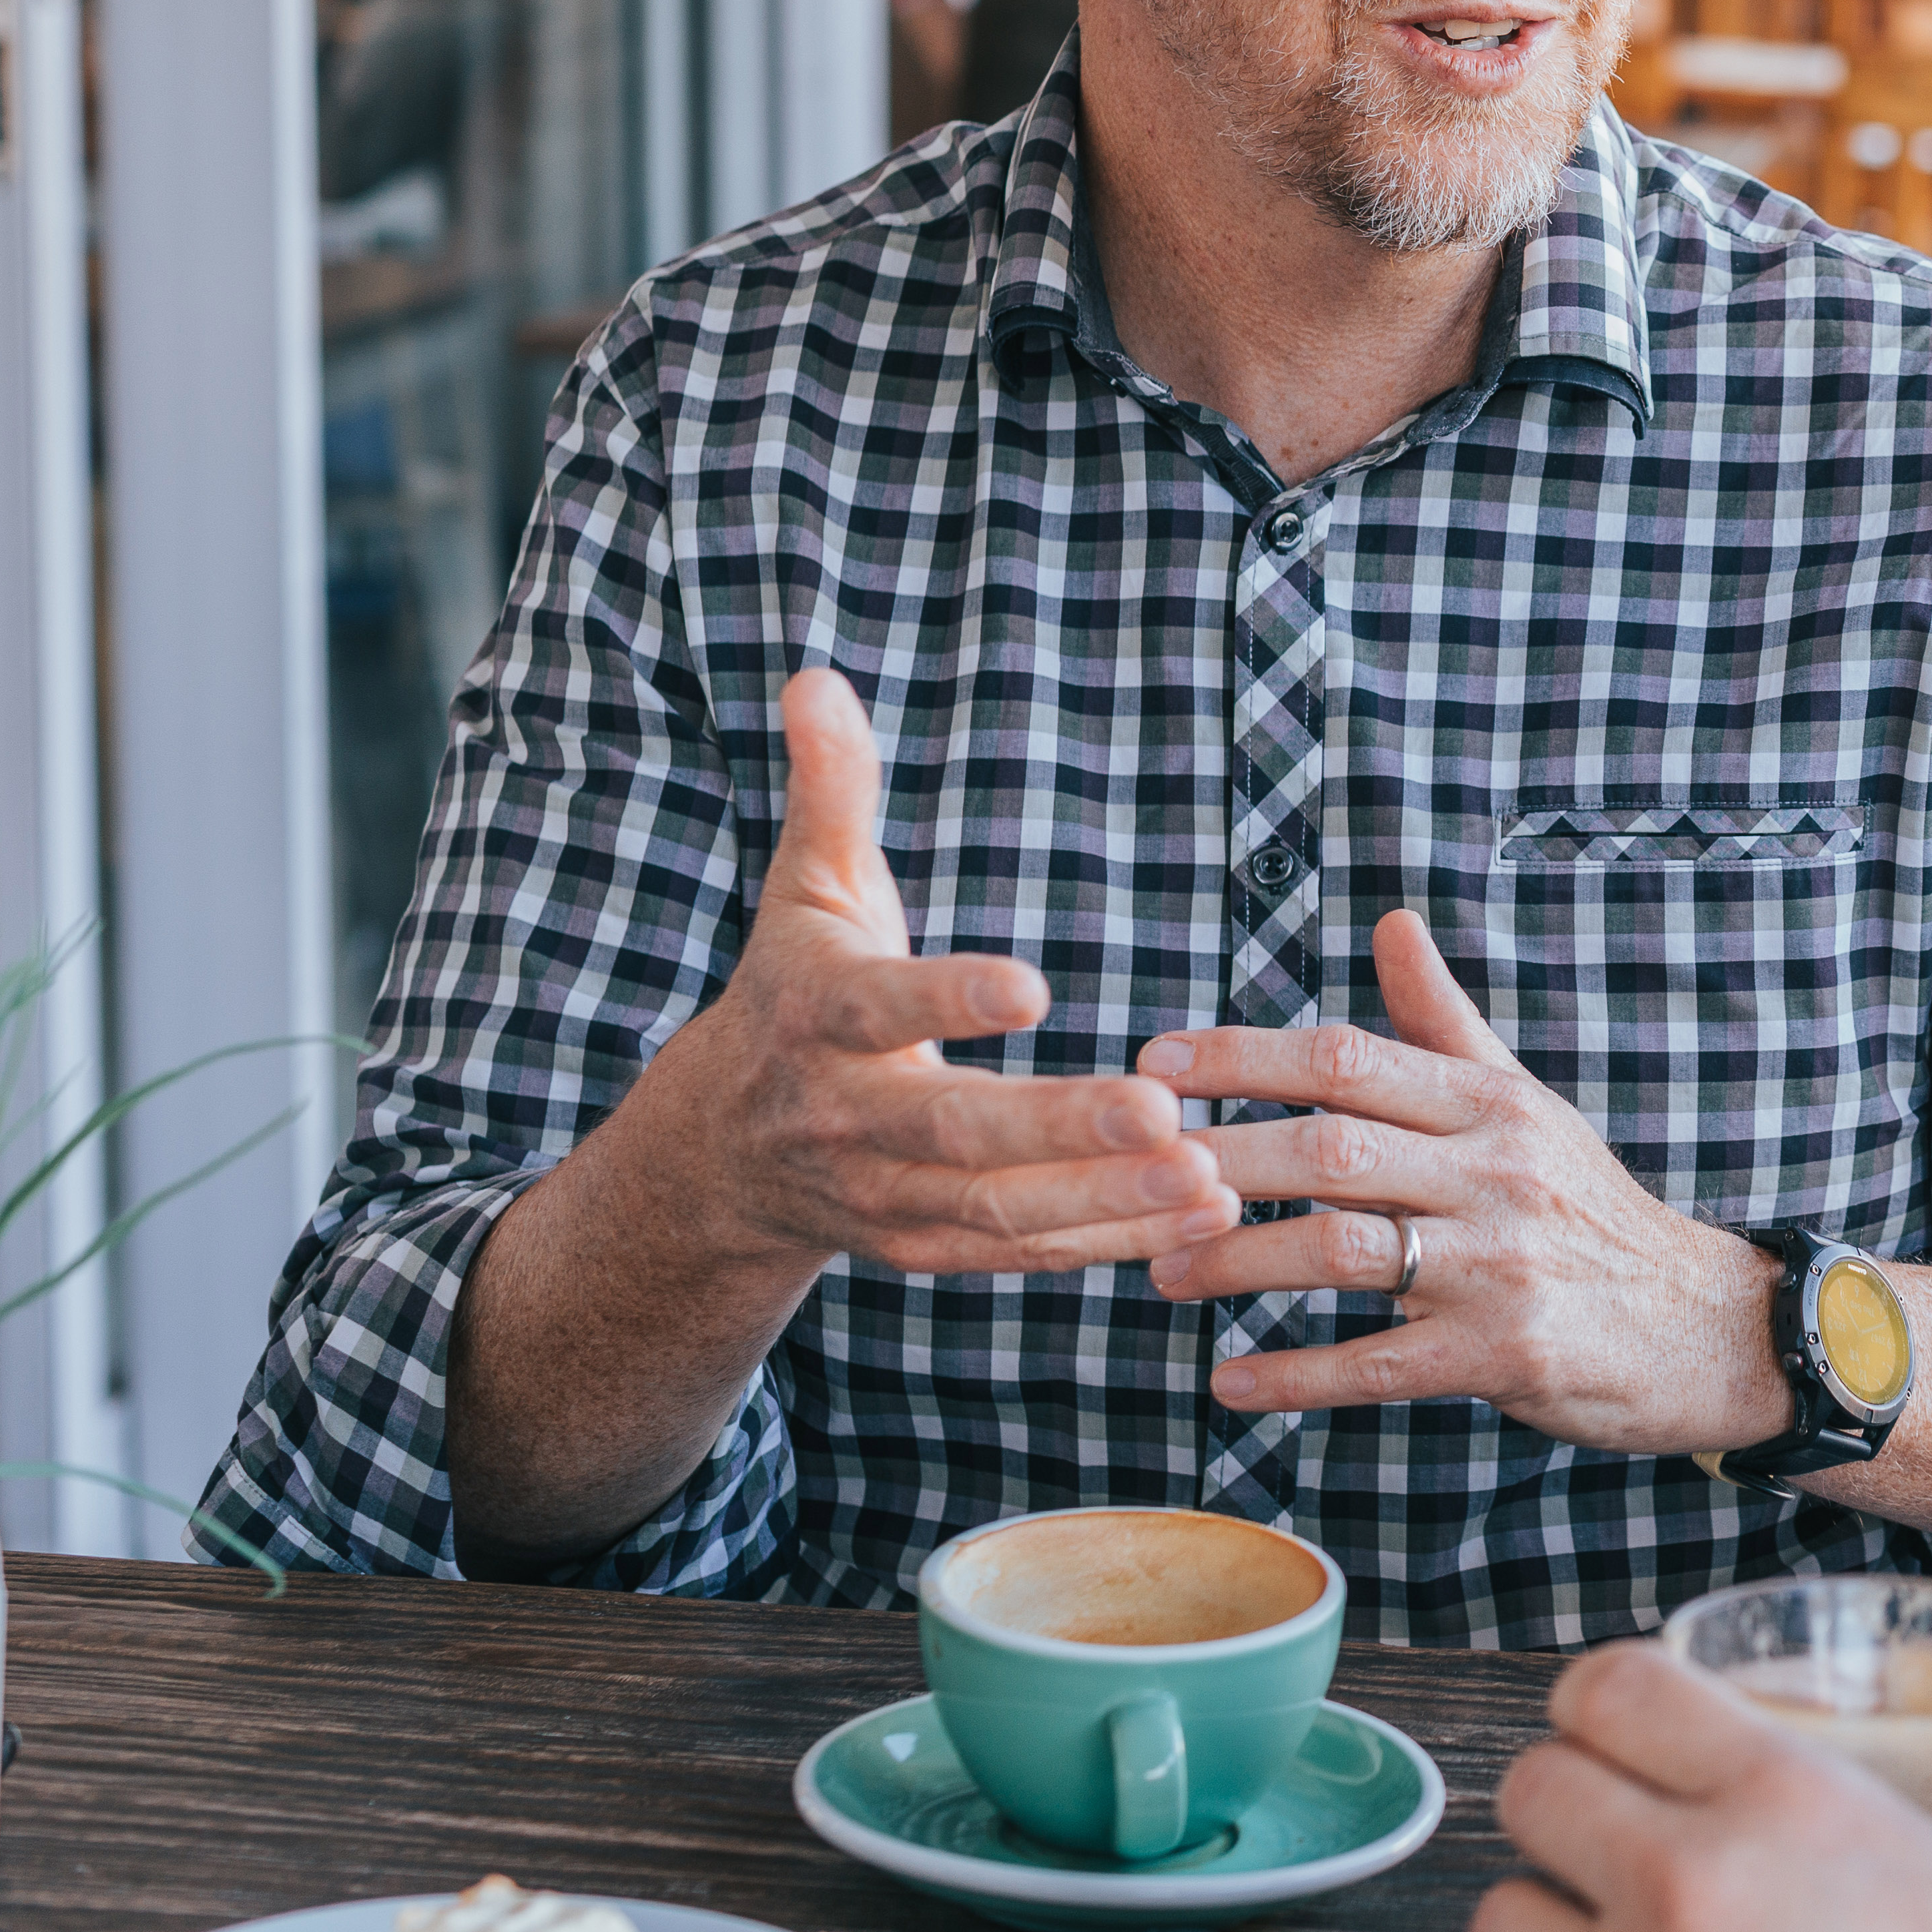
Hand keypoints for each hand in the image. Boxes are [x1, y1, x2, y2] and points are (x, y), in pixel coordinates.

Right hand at [638, 668, 1237, 1278]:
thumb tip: (816, 677)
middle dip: (1058, 1128)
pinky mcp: (923, 1247)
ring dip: (1106, 1199)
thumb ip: (828, 790)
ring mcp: (882, 1197)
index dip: (948, 1000)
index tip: (1036, 985)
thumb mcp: (804, 887)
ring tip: (1212, 1176)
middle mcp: (845, 1118)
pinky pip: (1020, 1254)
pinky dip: (1108, 1244)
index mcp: (815, 1016)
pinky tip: (1205, 1215)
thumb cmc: (794, 990)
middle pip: (952, 1131)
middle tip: (1163, 1113)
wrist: (719, 1153)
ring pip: (996, 1209)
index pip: (878, 1008)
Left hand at [1138, 914, 1788, 1450]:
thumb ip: (1444, 1022)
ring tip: (1165, 1275)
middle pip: (1334, 1149)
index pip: (1351, 1059)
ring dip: (1239, 1263)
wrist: (1699, 1324)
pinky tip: (1232, 1383)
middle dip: (1223, 1160)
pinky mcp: (1505, 1354)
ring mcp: (1502, 1266)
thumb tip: (1392, 920)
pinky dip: (1296, 1376)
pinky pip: (1378, 1365)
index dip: (1244, 1058)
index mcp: (1491, 1103)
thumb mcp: (1525, 1104)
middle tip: (1134, 1179)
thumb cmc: (1587, 1208)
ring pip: (1343, 1251)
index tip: (1154, 1067)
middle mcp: (1498, 1173)